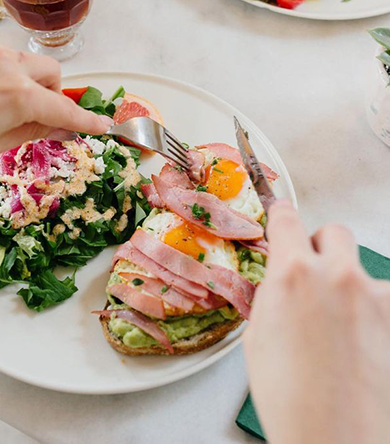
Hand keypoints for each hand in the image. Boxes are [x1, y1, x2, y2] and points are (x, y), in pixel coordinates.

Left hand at [0, 29, 112, 169]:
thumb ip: (35, 131)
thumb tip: (63, 128)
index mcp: (16, 97)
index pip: (63, 109)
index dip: (86, 120)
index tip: (101, 125)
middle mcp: (5, 65)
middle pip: (51, 72)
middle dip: (50, 92)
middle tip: (32, 112)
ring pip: (22, 60)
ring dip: (21, 79)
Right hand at [244, 200, 389, 443]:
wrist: (335, 437)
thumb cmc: (289, 396)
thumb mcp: (259, 336)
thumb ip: (274, 296)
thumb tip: (281, 282)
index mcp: (292, 275)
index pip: (287, 220)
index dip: (281, 215)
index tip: (282, 214)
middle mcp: (336, 275)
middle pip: (334, 232)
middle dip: (321, 245)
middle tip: (313, 270)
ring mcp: (374, 295)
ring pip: (362, 267)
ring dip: (349, 282)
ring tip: (342, 321)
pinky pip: (384, 298)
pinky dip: (373, 309)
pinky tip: (364, 338)